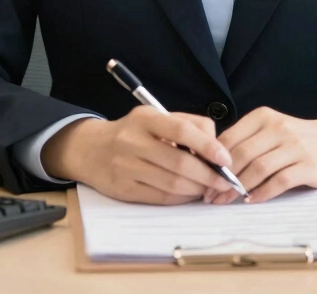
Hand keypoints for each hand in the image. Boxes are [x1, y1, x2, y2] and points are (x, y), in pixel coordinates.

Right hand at [40, 107, 234, 204]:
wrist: (91, 149)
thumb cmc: (133, 132)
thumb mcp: (156, 117)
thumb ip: (188, 124)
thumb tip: (216, 145)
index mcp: (145, 118)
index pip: (181, 131)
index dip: (207, 146)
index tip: (226, 159)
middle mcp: (133, 141)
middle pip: (179, 162)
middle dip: (207, 175)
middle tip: (224, 180)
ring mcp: (126, 166)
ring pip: (171, 183)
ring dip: (196, 189)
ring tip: (209, 188)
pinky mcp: (123, 189)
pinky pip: (160, 197)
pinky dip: (181, 198)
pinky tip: (189, 194)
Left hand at [209, 108, 316, 204]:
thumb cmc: (294, 138)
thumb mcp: (270, 129)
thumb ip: (247, 141)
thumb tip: (213, 163)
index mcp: (263, 116)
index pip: (230, 137)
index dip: (213, 159)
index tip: (202, 177)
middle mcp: (278, 127)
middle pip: (242, 154)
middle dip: (223, 178)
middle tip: (211, 195)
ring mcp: (294, 146)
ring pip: (258, 168)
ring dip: (239, 188)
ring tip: (226, 200)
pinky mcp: (308, 165)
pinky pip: (280, 181)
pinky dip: (262, 193)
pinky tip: (252, 200)